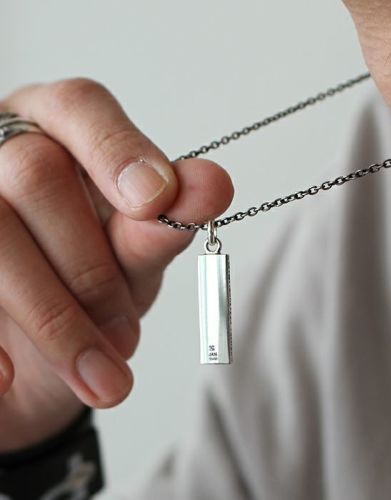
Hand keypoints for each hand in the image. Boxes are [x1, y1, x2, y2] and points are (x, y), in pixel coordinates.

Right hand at [0, 78, 233, 451]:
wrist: (41, 353)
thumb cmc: (95, 284)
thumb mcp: (134, 257)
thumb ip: (162, 222)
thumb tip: (213, 184)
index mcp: (58, 133)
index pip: (81, 106)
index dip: (117, 149)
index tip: (155, 199)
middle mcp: (1, 151)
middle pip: (35, 173)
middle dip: (90, 268)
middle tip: (128, 337)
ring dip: (56, 317)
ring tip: (104, 375)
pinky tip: (12, 379)